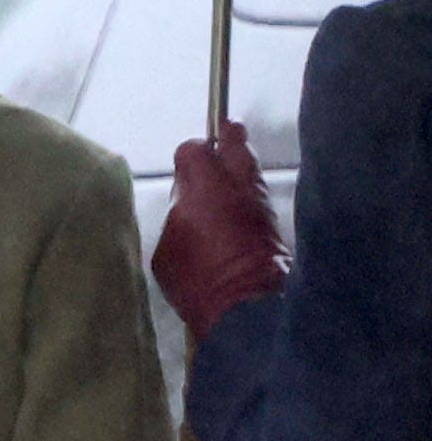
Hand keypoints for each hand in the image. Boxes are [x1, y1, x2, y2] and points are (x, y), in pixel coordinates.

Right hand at [154, 121, 284, 340]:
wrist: (248, 308)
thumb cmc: (197, 278)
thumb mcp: (167, 248)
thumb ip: (177, 217)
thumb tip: (187, 206)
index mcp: (205, 186)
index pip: (195, 150)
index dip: (188, 153)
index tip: (183, 163)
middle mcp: (238, 187)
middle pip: (238, 145)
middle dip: (228, 137)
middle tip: (222, 132)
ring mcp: (260, 203)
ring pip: (252, 169)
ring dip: (240, 165)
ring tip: (227, 167)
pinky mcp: (274, 222)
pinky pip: (257, 194)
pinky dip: (247, 191)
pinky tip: (235, 201)